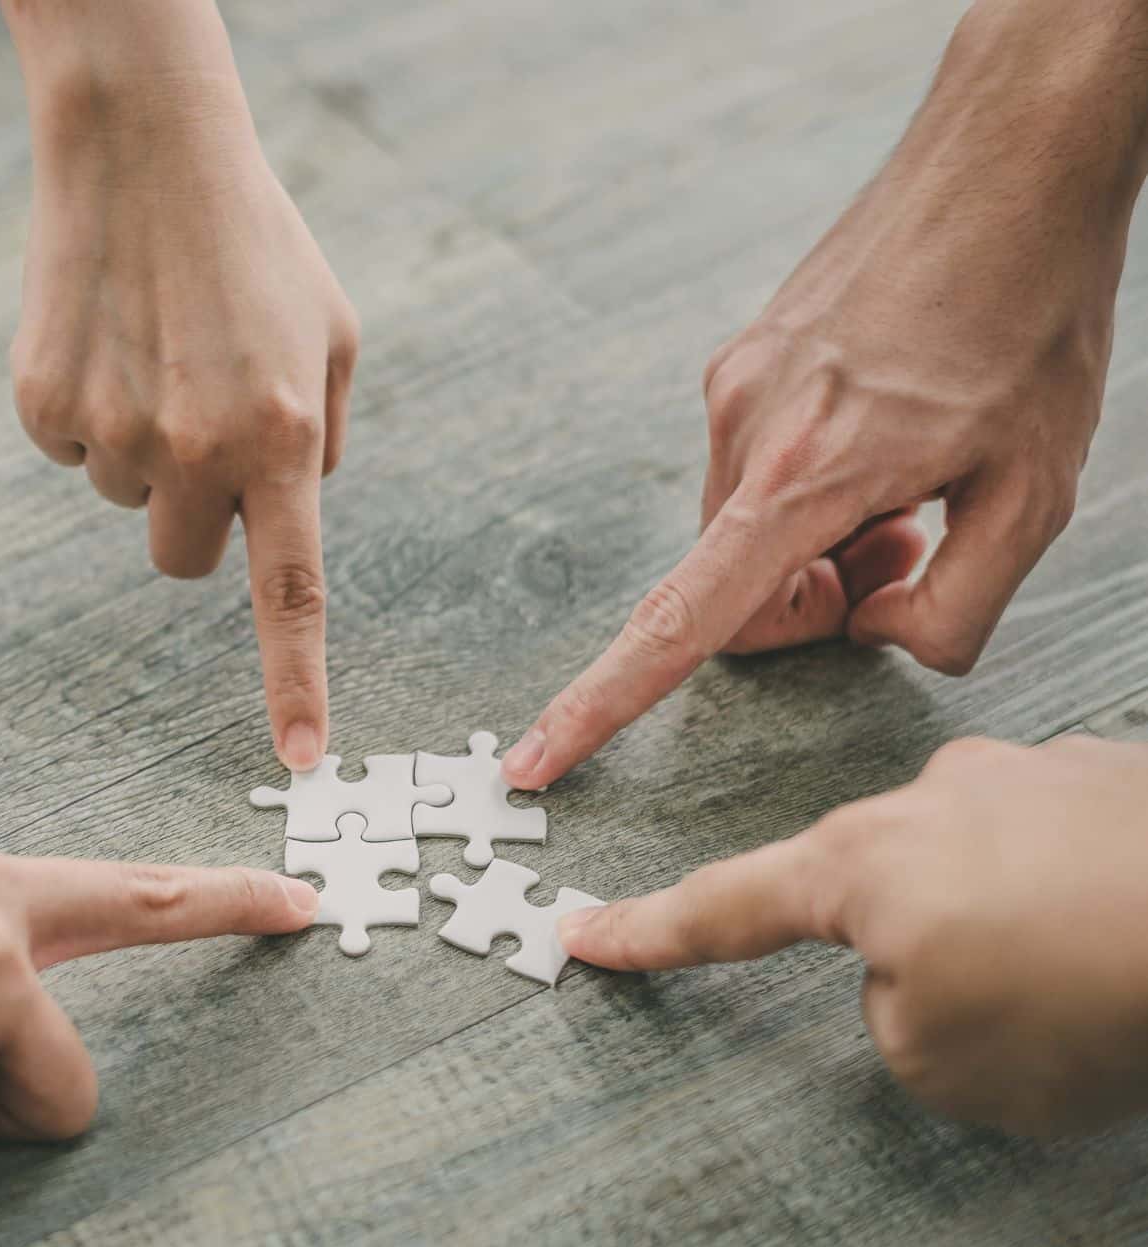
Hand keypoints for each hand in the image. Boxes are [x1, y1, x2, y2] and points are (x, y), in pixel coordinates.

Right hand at [5, 0, 358, 770]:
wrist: (141, 146)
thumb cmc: (252, 240)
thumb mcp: (331, 335)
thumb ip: (320, 440)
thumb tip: (289, 508)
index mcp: (282, 438)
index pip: (291, 595)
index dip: (295, 685)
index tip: (300, 761)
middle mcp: (196, 450)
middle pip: (181, 559)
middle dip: (190, 513)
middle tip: (196, 420)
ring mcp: (111, 431)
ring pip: (120, 500)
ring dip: (137, 447)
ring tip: (151, 347)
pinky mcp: (42, 404)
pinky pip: (64, 448)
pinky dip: (80, 407)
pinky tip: (101, 334)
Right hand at [503, 0, 1147, 789]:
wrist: (1006, 165)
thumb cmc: (1030, 319)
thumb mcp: (1035, 493)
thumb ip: (952, 611)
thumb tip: (872, 634)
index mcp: (802, 477)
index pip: (682, 624)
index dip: (601, 706)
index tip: (532, 760)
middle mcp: (745, 434)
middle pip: (731, 592)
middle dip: (808, 603)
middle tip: (908, 549)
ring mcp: (734, 390)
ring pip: (745, 530)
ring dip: (820, 540)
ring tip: (915, 486)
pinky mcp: (742, 360)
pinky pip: (754, 468)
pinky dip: (813, 485)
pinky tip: (891, 436)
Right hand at [560, 736, 1147, 1135]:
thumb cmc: (1100, 995)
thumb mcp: (949, 1063)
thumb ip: (896, 1016)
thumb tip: (927, 976)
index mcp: (863, 865)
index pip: (726, 906)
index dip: (651, 931)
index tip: (589, 931)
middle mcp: (933, 796)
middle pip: (882, 889)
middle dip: (927, 954)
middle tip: (1009, 1013)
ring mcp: (1029, 773)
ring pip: (985, 871)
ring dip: (1020, 927)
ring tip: (1094, 979)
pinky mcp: (1115, 777)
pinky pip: (1069, 853)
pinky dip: (1088, 900)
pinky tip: (1130, 936)